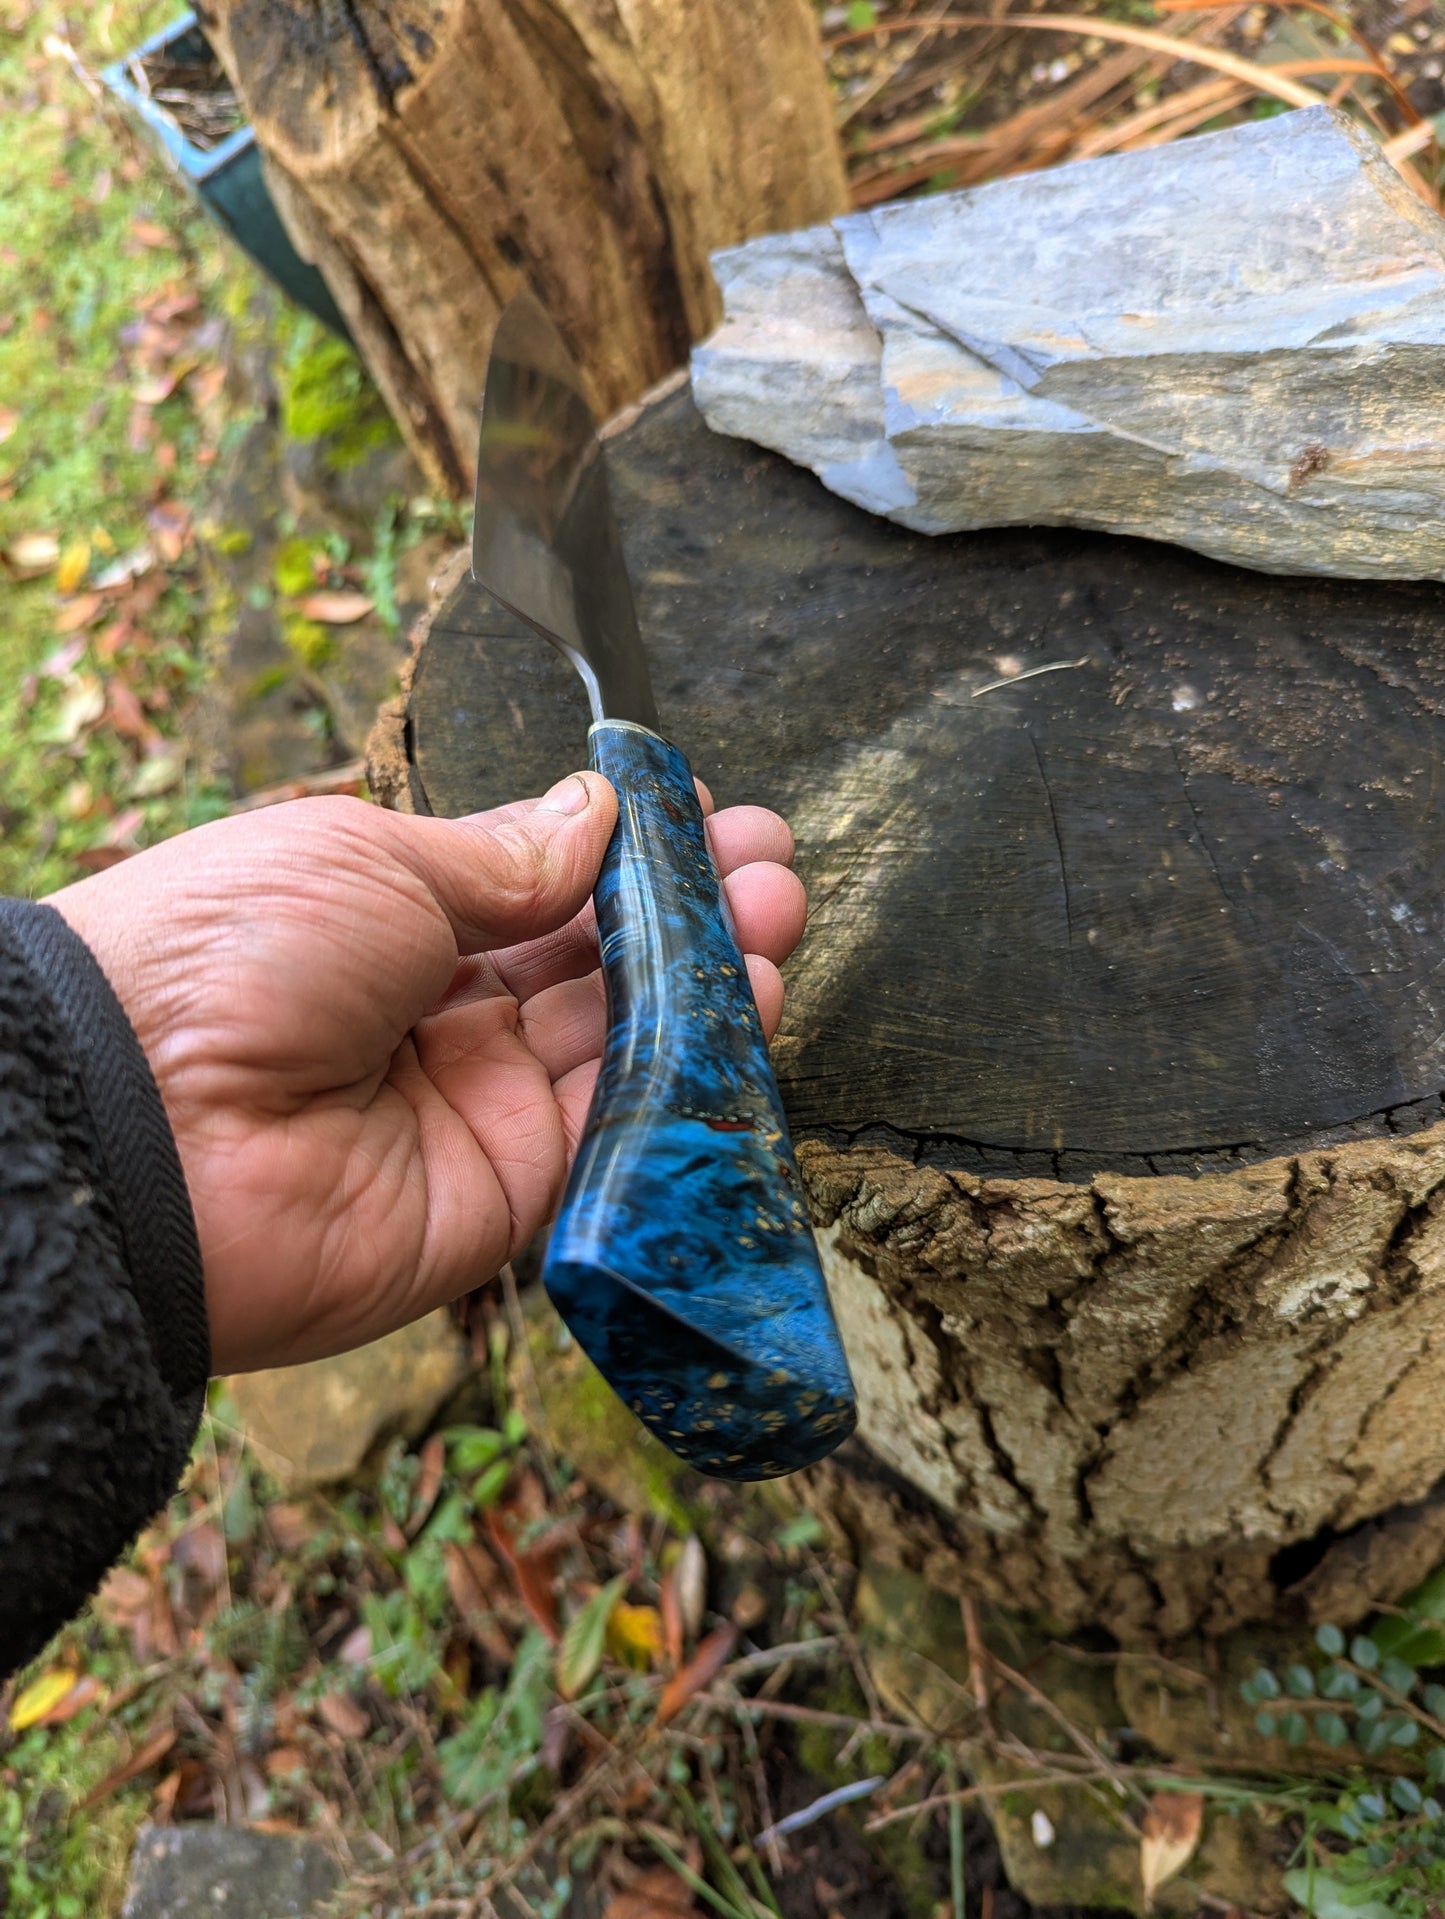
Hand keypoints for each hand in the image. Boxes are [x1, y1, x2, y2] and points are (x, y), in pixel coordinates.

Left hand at [48, 776, 805, 1374]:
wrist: (140, 1126)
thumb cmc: (230, 950)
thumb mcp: (373, 860)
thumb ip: (507, 855)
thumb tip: (599, 811)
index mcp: (393, 926)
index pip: (541, 890)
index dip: (626, 855)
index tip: (703, 815)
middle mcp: (442, 1019)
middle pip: (596, 967)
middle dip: (691, 914)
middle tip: (770, 867)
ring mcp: (478, 1111)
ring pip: (624, 1045)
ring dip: (711, 982)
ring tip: (778, 917)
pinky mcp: (508, 1198)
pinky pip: (616, 1134)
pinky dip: (690, 1076)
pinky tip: (750, 1006)